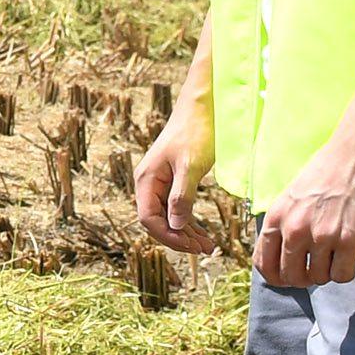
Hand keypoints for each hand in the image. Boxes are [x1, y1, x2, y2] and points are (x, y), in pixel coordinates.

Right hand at [135, 95, 217, 252]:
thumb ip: (181, 197)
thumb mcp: (191, 166)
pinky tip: (203, 232)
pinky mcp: (174, 178)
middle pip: (157, 221)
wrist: (204, 104)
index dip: (168, 236)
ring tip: (208, 246)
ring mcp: (161, 181)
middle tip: (205, 250)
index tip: (191, 246)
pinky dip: (190, 221)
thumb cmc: (197, 130)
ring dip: (186, 233)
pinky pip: (177, 207)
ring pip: (168, 216)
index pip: (148, 219)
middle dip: (179, 238)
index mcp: (146, 179)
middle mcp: (149, 182)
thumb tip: (175, 226)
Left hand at [252, 130, 354, 289]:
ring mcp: (322, 236)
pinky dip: (346, 271)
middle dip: (303, 278)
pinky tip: (350, 256)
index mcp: (276, 217)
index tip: (288, 276)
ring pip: (318, 278)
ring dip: (328, 271)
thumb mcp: (292, 195)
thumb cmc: (329, 170)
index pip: (263, 264)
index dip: (276, 276)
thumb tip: (283, 253)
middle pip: (290, 277)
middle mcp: (294, 229)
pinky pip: (342, 275)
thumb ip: (285, 223)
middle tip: (316, 267)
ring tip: (337, 253)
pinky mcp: (349, 241)